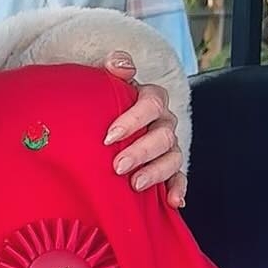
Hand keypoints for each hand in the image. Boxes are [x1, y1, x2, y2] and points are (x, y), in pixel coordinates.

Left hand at [101, 51, 186, 207]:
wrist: (89, 127)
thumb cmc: (94, 104)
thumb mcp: (95, 82)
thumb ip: (109, 67)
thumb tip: (123, 66)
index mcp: (147, 99)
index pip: (153, 102)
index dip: (134, 118)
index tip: (109, 136)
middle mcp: (162, 122)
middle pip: (163, 134)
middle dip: (141, 151)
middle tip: (117, 166)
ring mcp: (166, 146)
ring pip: (173, 157)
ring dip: (156, 171)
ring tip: (135, 184)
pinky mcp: (166, 168)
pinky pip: (178, 178)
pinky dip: (178, 189)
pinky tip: (172, 201)